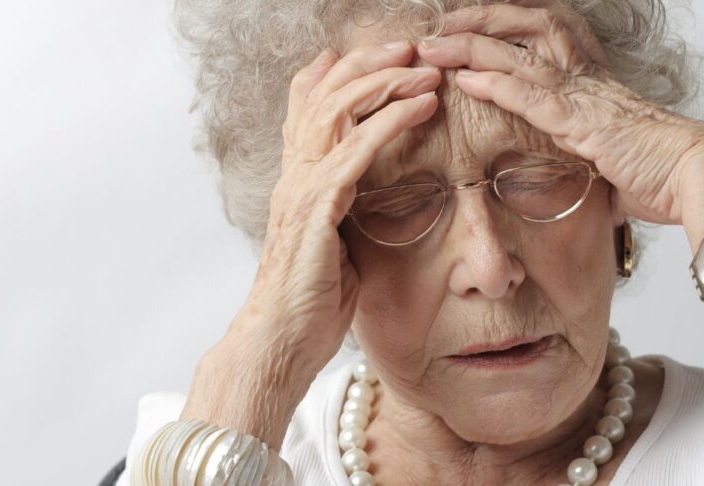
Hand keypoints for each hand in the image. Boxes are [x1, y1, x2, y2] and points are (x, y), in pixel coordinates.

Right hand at [181, 42, 440, 447]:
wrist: (280, 341)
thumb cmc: (310, 301)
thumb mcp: (334, 243)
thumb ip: (346, 208)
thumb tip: (367, 194)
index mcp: (298, 179)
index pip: (308, 106)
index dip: (337, 72)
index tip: (380, 54)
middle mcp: (294, 174)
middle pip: (323, 94)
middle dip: (367, 62)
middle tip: (409, 46)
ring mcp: (301, 188)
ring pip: (337, 111)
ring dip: (384, 81)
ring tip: (424, 68)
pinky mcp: (316, 209)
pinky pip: (354, 151)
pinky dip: (389, 121)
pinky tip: (420, 106)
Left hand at [416, 3, 703, 244]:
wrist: (702, 176)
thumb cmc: (667, 173)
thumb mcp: (622, 160)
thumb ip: (599, 162)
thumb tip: (602, 192)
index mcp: (595, 80)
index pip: (549, 31)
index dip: (510, 21)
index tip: (475, 22)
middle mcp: (588, 77)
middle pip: (531, 24)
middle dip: (484, 18)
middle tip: (445, 22)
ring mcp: (585, 96)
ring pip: (521, 54)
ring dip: (473, 46)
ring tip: (436, 45)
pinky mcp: (583, 123)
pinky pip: (532, 95)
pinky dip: (496, 84)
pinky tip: (465, 79)